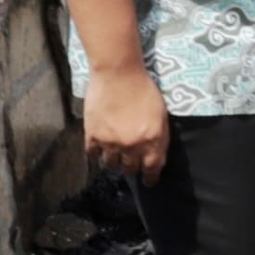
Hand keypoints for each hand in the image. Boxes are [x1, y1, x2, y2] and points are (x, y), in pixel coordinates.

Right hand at [85, 62, 171, 180]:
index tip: (148, 181)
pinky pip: (93, 155)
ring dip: (114, 160)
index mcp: (152, 141)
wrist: (118, 73)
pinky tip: (99, 146)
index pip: (152, 170)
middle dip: (132, 166)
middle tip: (130, 162)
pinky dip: (97, 152)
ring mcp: (111, 143)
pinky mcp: (93, 136)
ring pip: (111, 165)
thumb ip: (158, 137)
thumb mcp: (161, 114)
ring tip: (114, 152)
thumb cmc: (144, 89)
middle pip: (130, 169)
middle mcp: (132, 146)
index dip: (150, 178)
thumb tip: (155, 155)